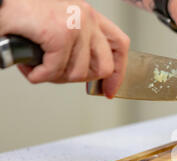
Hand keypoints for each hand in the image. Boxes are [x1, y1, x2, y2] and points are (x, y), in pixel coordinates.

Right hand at [0, 0, 129, 97]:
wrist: (2, 3)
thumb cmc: (25, 13)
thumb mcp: (62, 26)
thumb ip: (80, 45)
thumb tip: (90, 74)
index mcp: (89, 16)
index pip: (119, 46)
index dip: (118, 73)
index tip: (109, 90)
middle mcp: (87, 18)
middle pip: (103, 67)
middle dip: (80, 79)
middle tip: (59, 75)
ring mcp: (75, 26)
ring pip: (77, 74)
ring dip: (54, 77)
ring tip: (38, 67)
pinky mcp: (59, 34)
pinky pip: (54, 71)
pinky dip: (38, 76)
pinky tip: (30, 68)